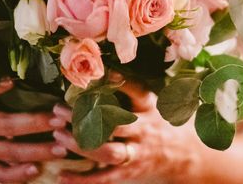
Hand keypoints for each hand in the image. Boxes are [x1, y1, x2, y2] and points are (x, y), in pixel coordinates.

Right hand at [0, 79, 67, 182]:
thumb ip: (10, 85)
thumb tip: (48, 77)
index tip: (12, 81)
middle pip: (7, 124)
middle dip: (35, 123)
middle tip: (60, 121)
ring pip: (8, 151)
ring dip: (36, 151)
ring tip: (60, 149)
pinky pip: (0, 173)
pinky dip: (18, 174)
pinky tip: (36, 170)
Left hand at [51, 80, 201, 183]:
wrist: (184, 155)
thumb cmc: (158, 121)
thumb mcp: (149, 101)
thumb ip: (129, 87)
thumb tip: (106, 69)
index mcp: (148, 108)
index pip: (137, 91)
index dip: (119, 83)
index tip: (94, 77)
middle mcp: (143, 130)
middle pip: (115, 124)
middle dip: (86, 118)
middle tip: (59, 110)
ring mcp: (137, 153)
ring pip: (108, 152)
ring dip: (81, 145)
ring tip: (58, 135)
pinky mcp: (128, 173)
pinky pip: (104, 179)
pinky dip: (82, 180)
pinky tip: (62, 176)